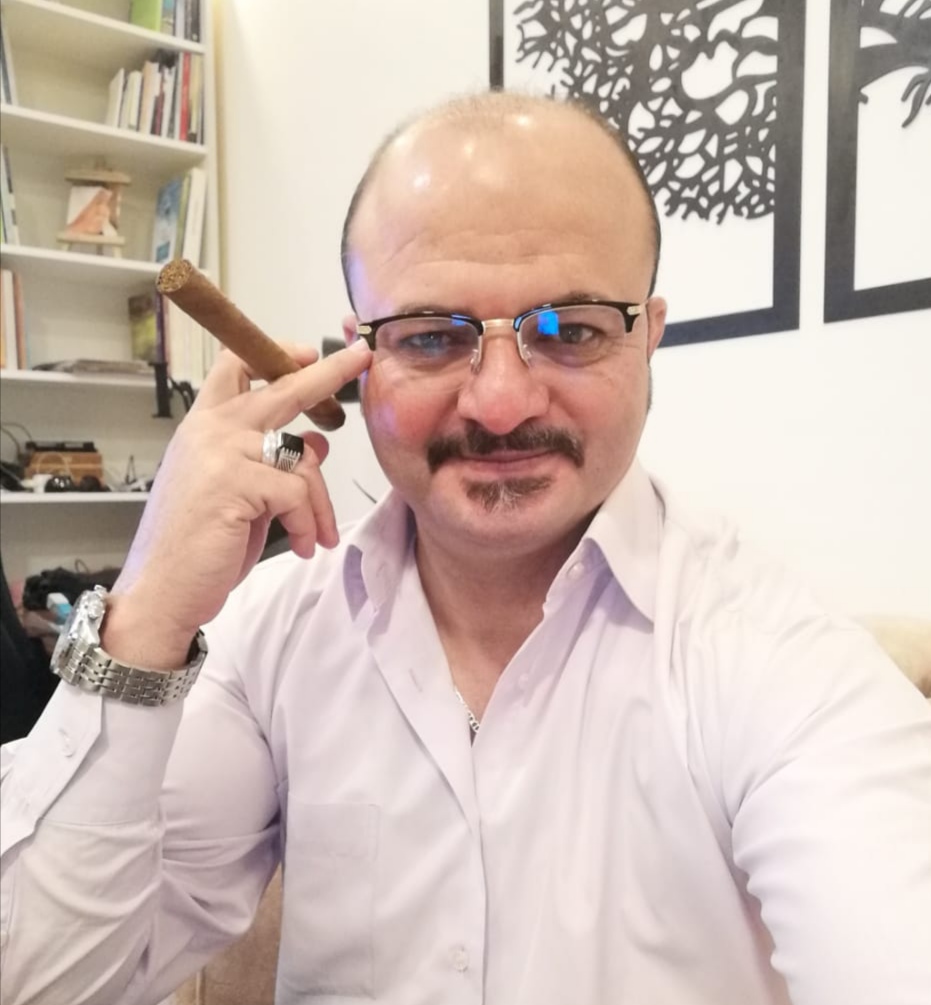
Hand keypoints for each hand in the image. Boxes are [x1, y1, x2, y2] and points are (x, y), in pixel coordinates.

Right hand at [101, 340, 371, 667]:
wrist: (163, 589)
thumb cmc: (199, 544)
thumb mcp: (240, 493)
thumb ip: (270, 461)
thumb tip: (317, 438)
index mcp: (205, 426)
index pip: (235, 367)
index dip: (272, 355)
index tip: (306, 352)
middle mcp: (213, 429)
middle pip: (282, 386)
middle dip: (329, 371)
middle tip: (360, 357)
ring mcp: (223, 452)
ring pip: (304, 457)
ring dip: (320, 503)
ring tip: (317, 535)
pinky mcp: (237, 482)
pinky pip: (297, 494)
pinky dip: (306, 524)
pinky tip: (300, 545)